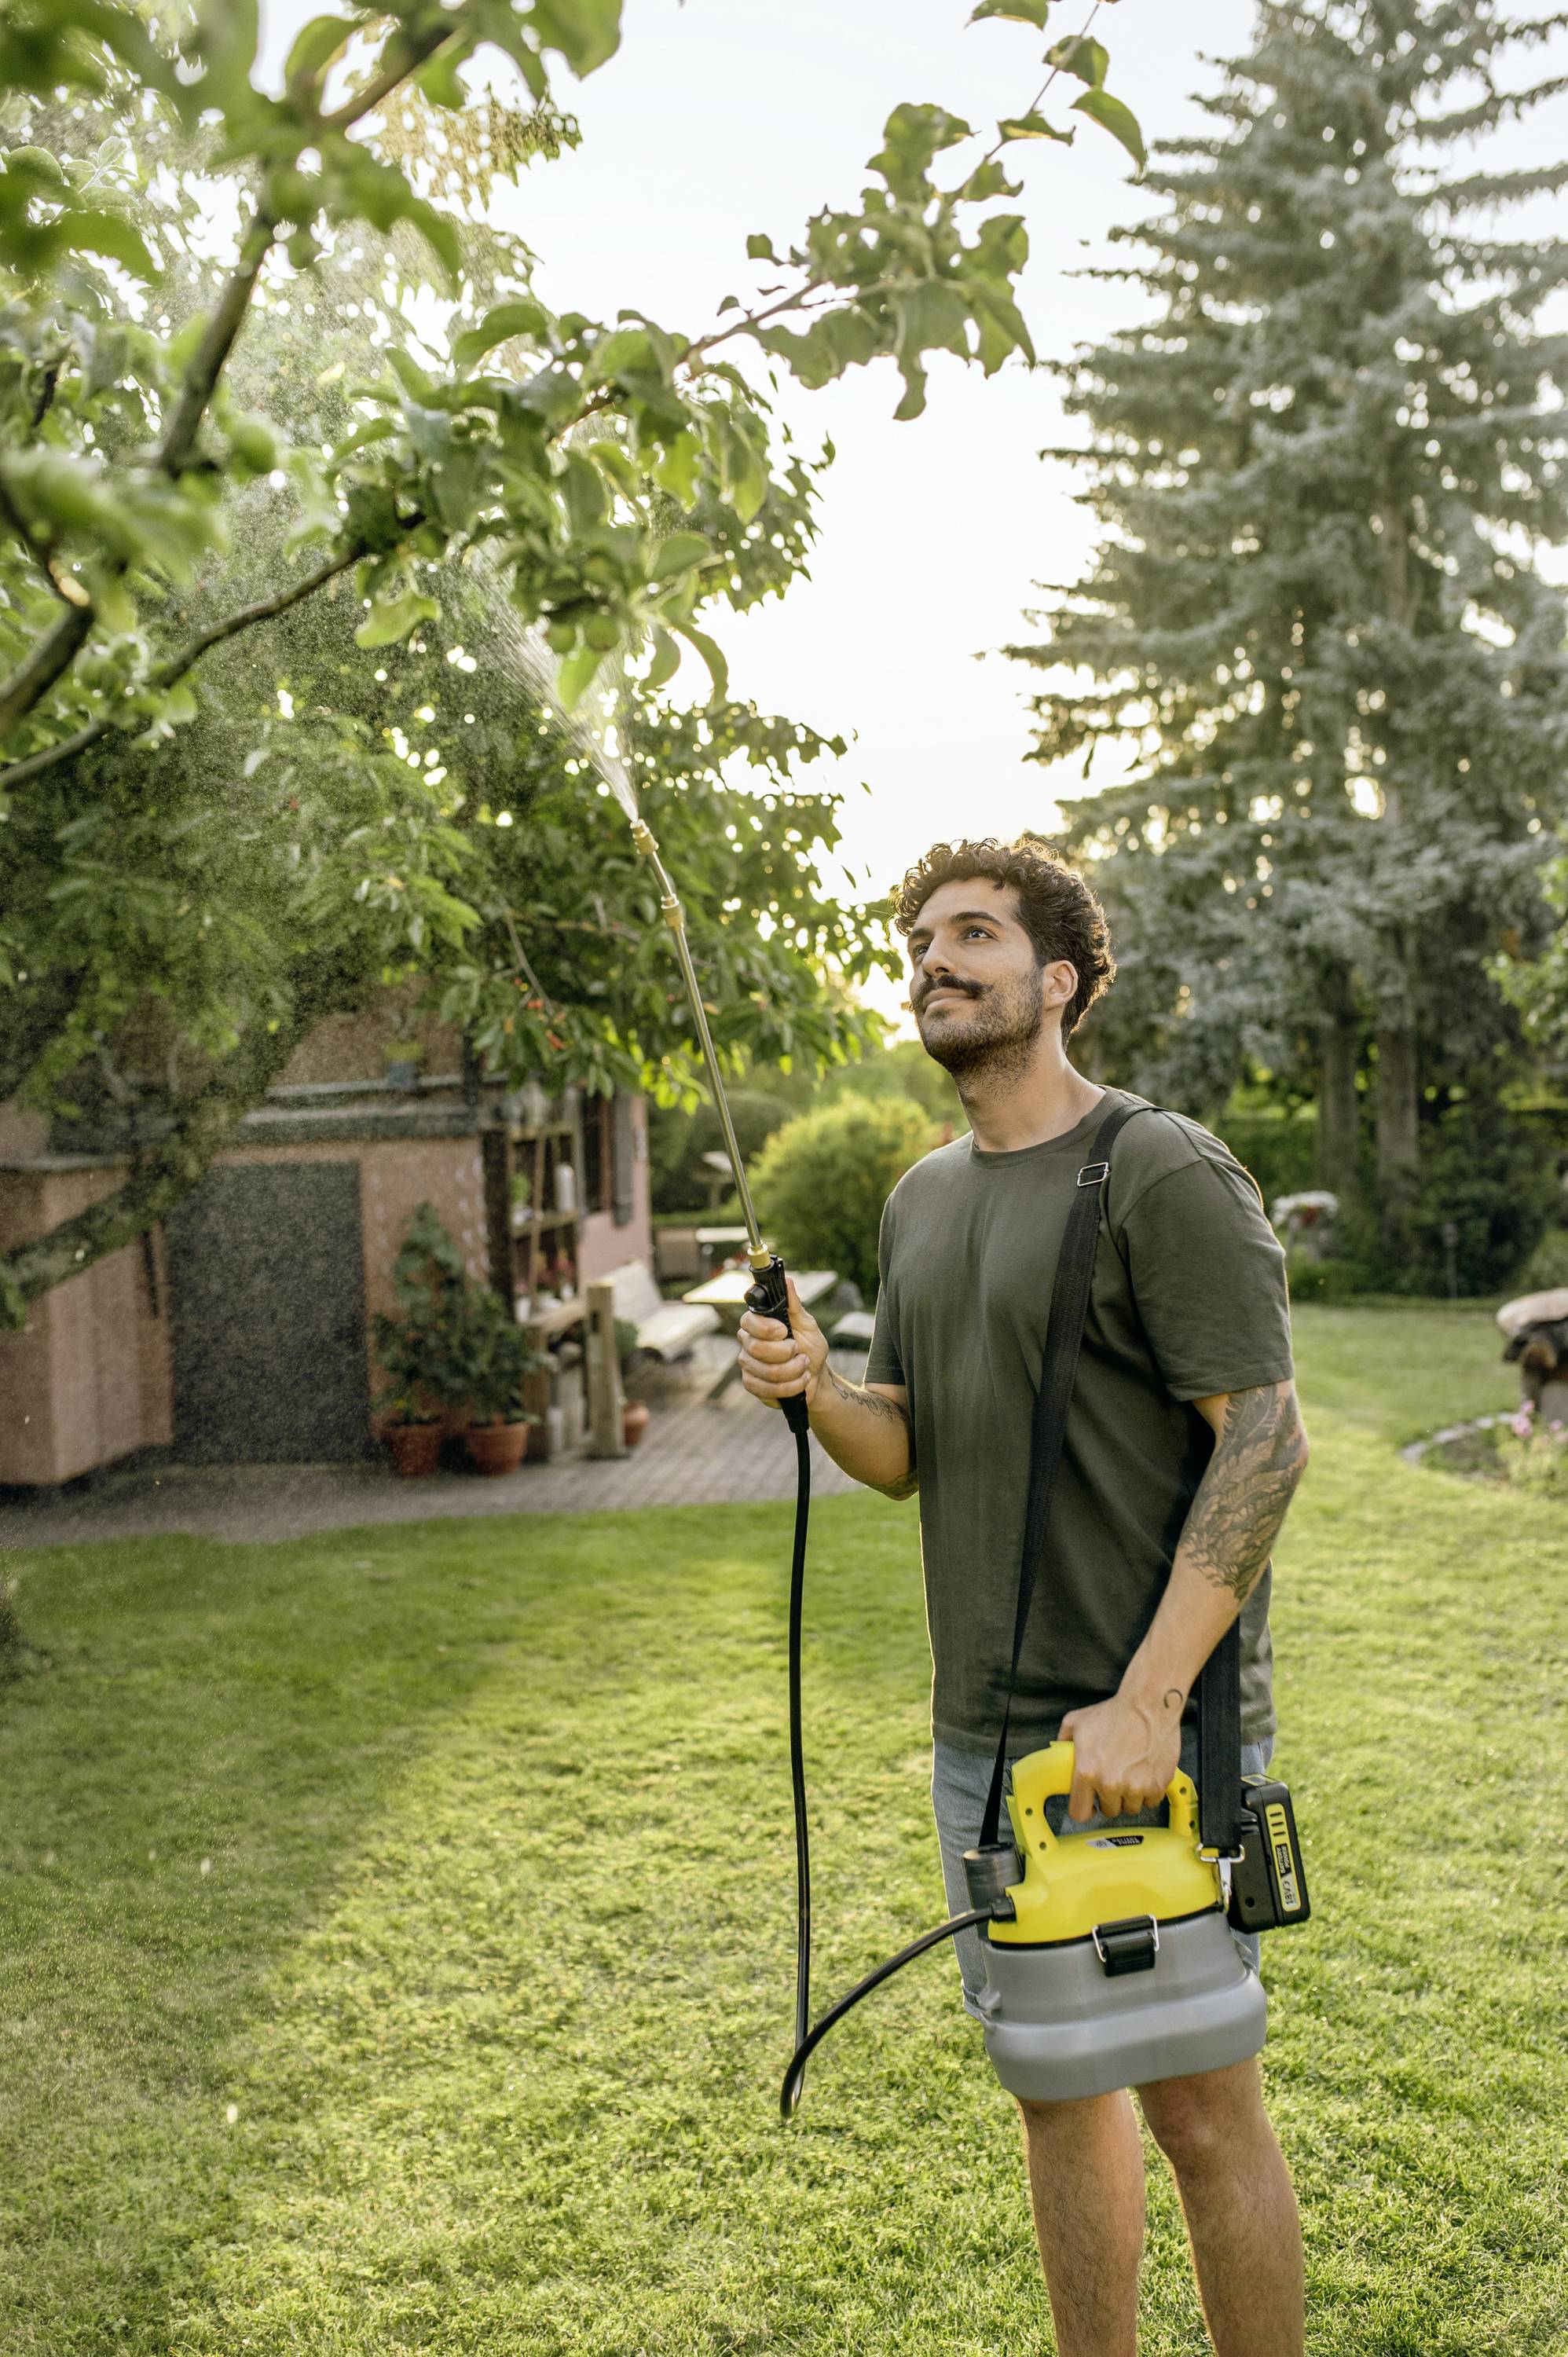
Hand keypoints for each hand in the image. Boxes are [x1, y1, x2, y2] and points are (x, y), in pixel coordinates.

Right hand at [737, 1276, 827, 1412]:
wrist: (817, 1377)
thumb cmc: (810, 1348)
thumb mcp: (807, 1325)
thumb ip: (794, 1305)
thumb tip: (787, 1280)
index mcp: (758, 1324)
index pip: (748, 1321)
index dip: (767, 1328)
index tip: (785, 1331)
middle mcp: (748, 1342)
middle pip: (756, 1348)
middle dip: (786, 1353)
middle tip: (799, 1352)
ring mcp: (748, 1365)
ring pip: (766, 1371)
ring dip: (793, 1371)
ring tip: (803, 1367)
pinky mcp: (752, 1384)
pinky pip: (766, 1389)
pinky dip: (790, 1387)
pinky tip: (799, 1382)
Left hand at [1058, 1686, 1183, 1824]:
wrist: (1148, 1705)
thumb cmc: (1114, 1712)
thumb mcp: (1077, 1722)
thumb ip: (1063, 1740)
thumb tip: (1058, 1750)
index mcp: (1087, 1772)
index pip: (1080, 1812)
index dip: (1085, 1809)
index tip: (1091, 1806)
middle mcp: (1110, 1784)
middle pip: (1109, 1811)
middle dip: (1111, 1799)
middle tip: (1115, 1780)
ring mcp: (1135, 1787)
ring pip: (1131, 1808)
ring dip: (1131, 1796)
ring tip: (1132, 1774)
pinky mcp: (1157, 1785)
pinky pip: (1151, 1801)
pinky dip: (1150, 1792)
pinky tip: (1146, 1773)